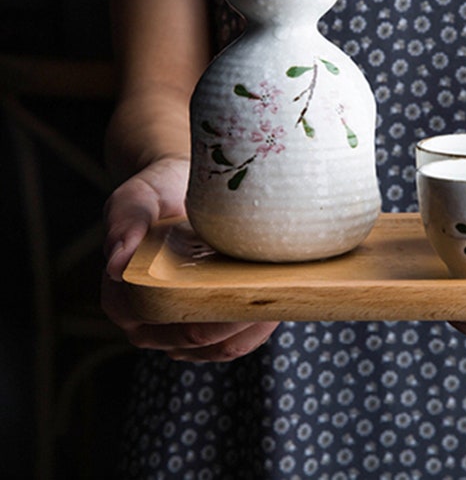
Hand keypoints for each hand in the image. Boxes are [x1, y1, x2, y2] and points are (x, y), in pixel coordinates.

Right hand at [102, 157, 278, 360]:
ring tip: (280, 297)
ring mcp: (183, 330)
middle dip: (234, 321)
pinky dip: (261, 325)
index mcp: (124, 301)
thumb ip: (124, 224)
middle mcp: (150, 325)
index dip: (198, 314)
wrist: (183, 186)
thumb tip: (116, 264)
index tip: (233, 288)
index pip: (161, 322)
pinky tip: (280, 300)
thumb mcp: (135, 198)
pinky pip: (240, 340)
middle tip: (268, 292)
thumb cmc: (157, 192)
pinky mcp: (215, 325)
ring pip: (223, 348)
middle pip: (197, 340)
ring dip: (253, 326)